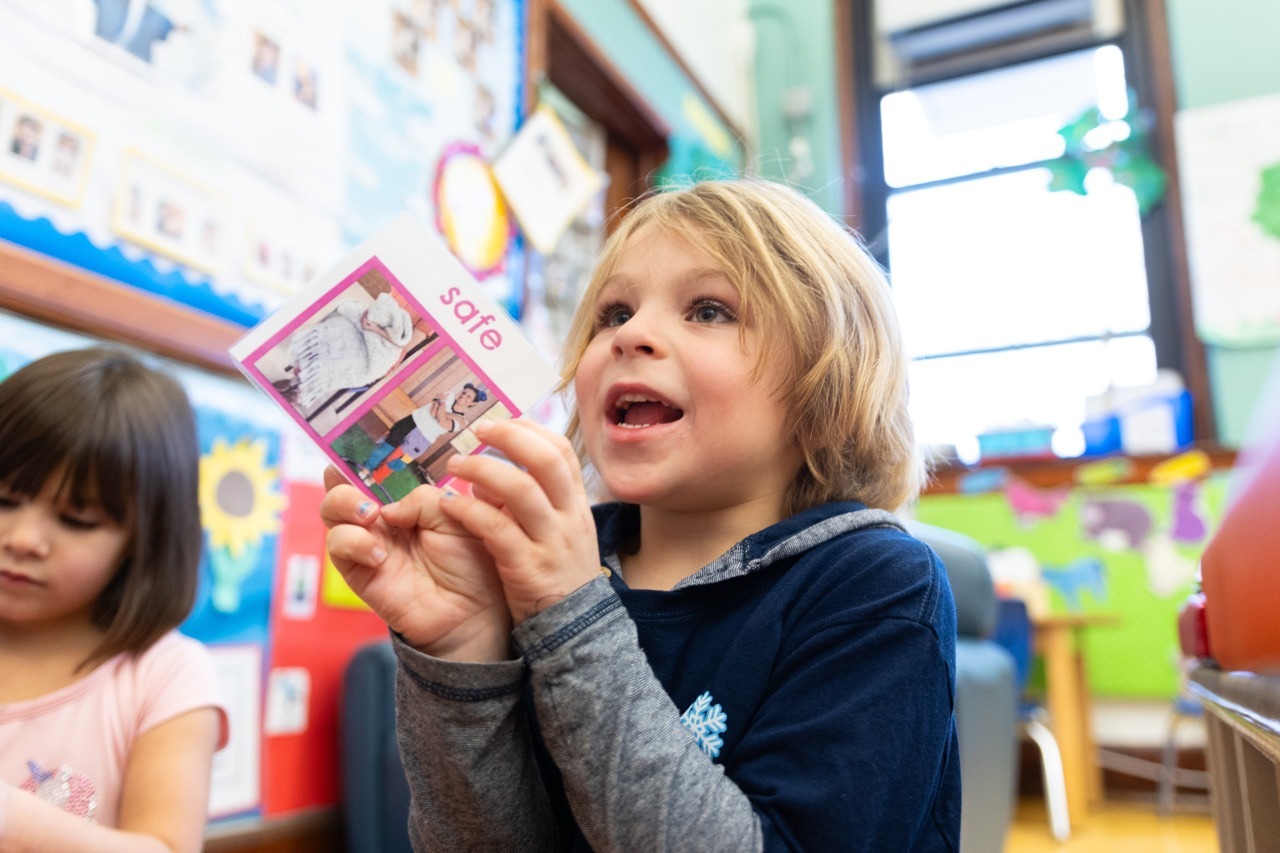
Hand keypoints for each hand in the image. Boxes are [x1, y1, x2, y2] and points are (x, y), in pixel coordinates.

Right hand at [319, 467, 510, 659]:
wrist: (474, 611)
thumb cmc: (473, 561)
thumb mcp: (456, 515)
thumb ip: (422, 499)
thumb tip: (386, 509)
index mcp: (408, 502)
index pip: (375, 472)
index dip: (359, 457)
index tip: (350, 445)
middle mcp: (383, 519)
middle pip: (342, 487)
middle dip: (343, 481)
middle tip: (366, 494)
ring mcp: (368, 543)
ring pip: (331, 512)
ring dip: (344, 505)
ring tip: (370, 516)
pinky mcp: (357, 570)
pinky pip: (338, 545)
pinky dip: (354, 542)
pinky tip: (380, 555)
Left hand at [437, 419, 600, 624]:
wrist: (576, 629)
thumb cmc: (558, 575)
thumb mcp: (559, 532)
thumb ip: (537, 502)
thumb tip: (494, 474)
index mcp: (577, 504)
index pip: (561, 451)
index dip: (529, 430)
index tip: (500, 424)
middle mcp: (569, 517)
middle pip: (545, 461)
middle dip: (509, 439)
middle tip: (476, 432)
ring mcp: (552, 542)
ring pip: (521, 490)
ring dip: (483, 471)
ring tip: (455, 466)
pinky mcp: (529, 568)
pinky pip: (498, 529)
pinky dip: (471, 511)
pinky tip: (449, 505)